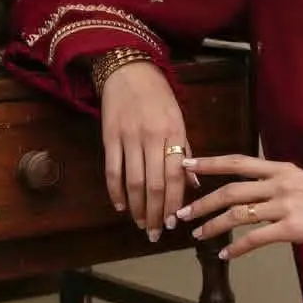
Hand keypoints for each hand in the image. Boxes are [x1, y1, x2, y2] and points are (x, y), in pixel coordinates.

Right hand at [99, 61, 191, 239]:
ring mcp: (128, 138)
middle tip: (157, 232)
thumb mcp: (179, 120)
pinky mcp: (109, 137)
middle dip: (157, 212)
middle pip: (154, 184)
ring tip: (142, 224)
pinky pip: (112, 170)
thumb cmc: (159, 97)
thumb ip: (186, 152)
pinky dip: (116, 192)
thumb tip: (194, 185)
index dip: (175, 202)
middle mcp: (151, 137)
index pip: (175, 176)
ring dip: (137, 207)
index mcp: (174, 133)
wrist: (128, 70)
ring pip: (133, 181)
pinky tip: (121, 206)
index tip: (175, 222)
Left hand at [176, 154, 302, 259]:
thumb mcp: (298, 179)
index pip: (238, 162)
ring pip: (238, 215)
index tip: (187, 164)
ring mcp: (285, 206)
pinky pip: (256, 239)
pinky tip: (225, 254)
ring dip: (213, 225)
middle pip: (232, 191)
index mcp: (280, 169)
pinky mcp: (290, 229)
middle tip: (183, 213)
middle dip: (203, 202)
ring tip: (198, 234)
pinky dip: (237, 247)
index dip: (210, 163)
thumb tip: (243, 188)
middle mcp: (279, 184)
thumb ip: (272, 180)